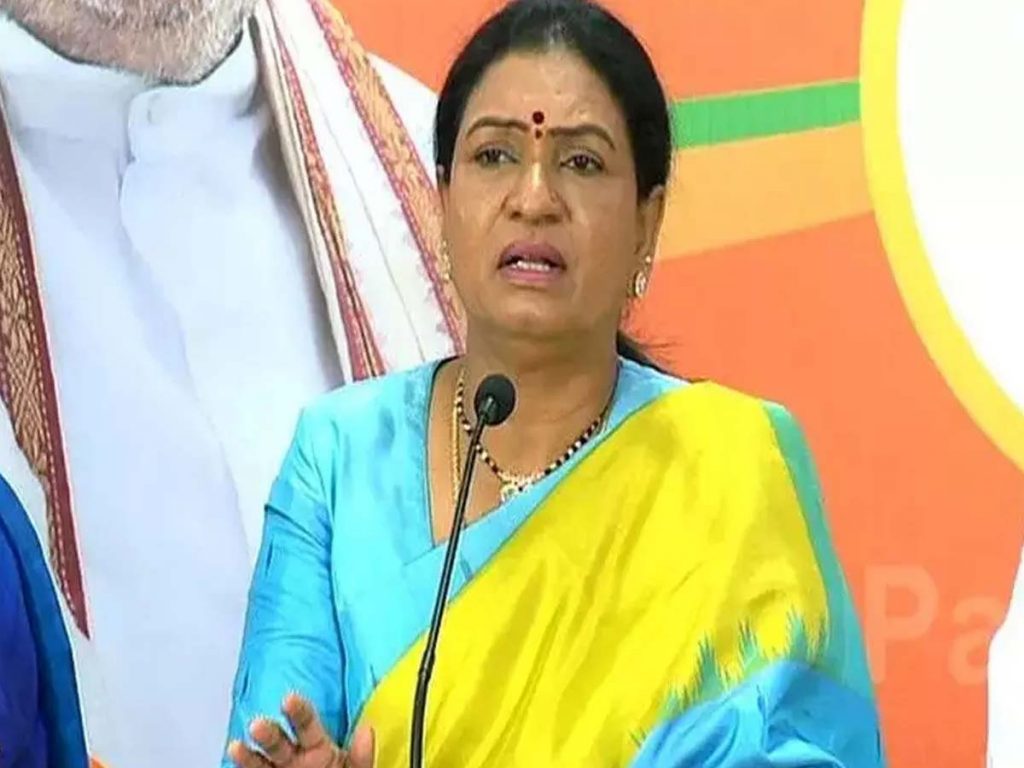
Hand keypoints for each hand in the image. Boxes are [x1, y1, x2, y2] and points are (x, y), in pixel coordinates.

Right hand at [228, 693, 374, 767]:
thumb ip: (361, 757)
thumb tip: (366, 730)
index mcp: (318, 748)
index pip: (307, 724)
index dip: (298, 711)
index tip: (289, 698)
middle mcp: (294, 759)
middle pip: (278, 743)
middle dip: (268, 733)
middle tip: (258, 724)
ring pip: (260, 764)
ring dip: (248, 756)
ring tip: (236, 747)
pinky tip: (232, 759)